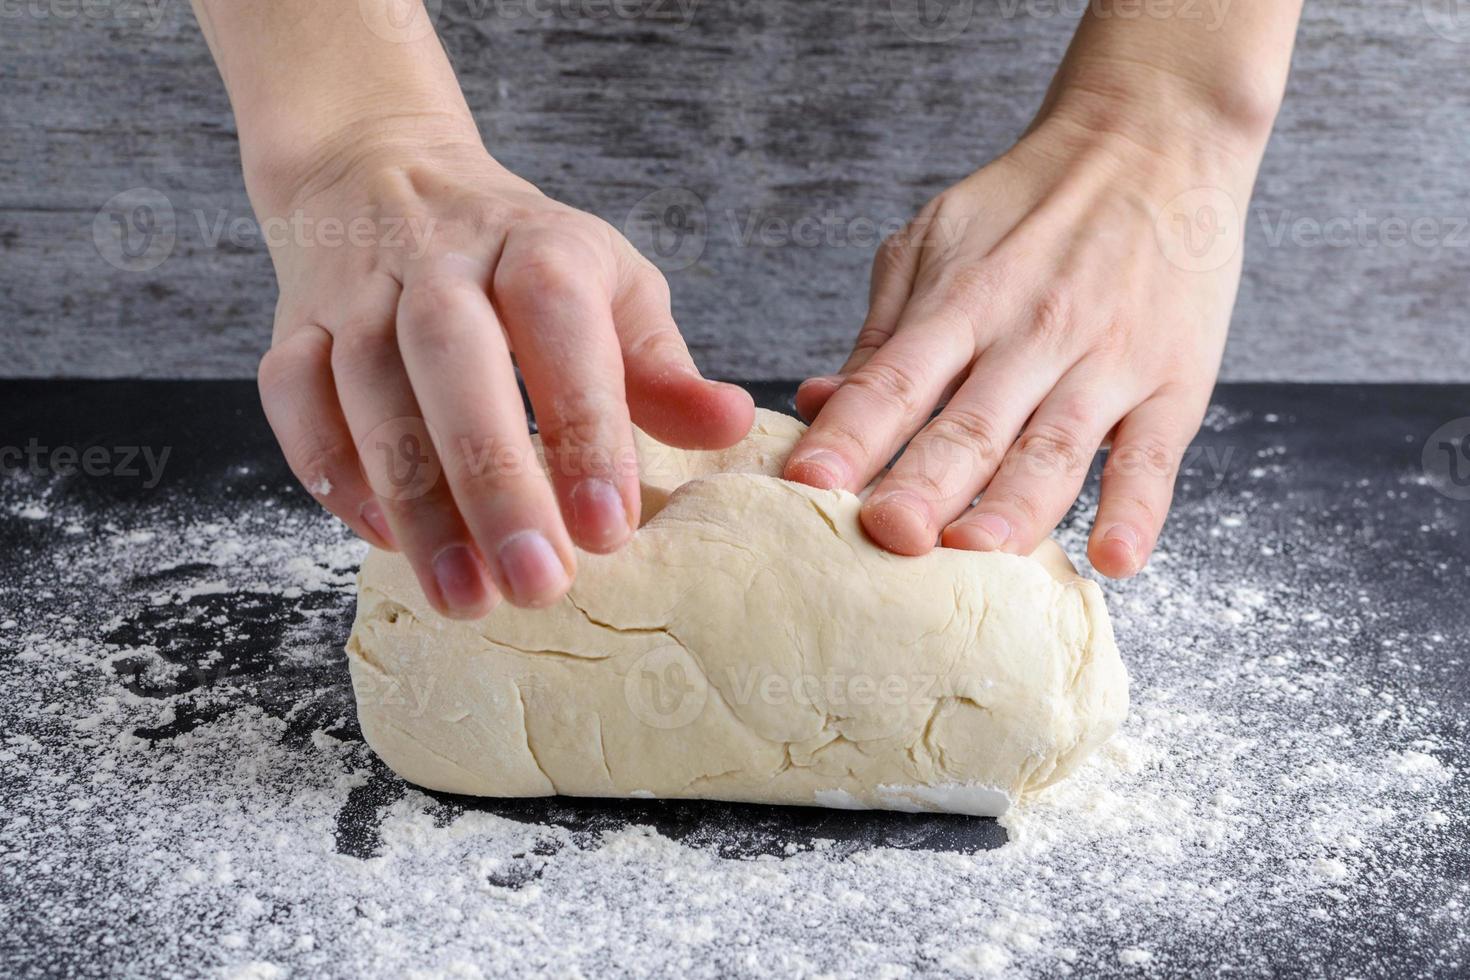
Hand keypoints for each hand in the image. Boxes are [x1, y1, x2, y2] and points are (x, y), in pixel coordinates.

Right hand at [254, 127, 752, 616]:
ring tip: (463, 596)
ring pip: (365, 389)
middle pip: (453, 359)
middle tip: (536, 584)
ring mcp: (356, 291)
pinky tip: (380, 537)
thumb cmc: (524, 261)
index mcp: (535, 246)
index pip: (558, 322)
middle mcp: (439, 261)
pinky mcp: (293, 324)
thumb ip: (663, 369)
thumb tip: (732, 426)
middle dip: (493, 480)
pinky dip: (329, 471)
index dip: (584, 426)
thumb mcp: (612, 290)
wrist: (386, 177)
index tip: (610, 529)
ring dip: (413, 502)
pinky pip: (292, 397)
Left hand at [784, 104, 1262, 577]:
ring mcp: (1106, 359)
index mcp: (964, 299)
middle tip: (884, 535)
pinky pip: (1153, 457)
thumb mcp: (936, 240)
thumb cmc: (1029, 204)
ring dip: (1013, 508)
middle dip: (923, 485)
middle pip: (968, 426)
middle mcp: (1032, 332)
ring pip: (1053, 450)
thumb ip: (883, 333)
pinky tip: (1114, 560)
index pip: (895, 379)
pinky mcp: (1173, 382)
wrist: (1155, 139)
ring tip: (973, 555)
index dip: (850, 433)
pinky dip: (1136, 510)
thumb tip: (820, 406)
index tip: (808, 483)